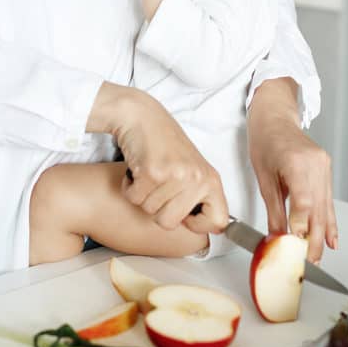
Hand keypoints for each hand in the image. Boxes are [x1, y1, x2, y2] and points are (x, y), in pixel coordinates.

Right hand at [87, 83, 229, 234]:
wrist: (142, 117)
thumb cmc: (165, 144)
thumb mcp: (193, 170)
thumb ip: (198, 197)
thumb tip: (209, 229)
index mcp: (211, 179)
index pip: (218, 222)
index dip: (197, 225)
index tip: (185, 215)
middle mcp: (197, 178)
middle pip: (170, 223)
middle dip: (157, 209)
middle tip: (158, 187)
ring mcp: (175, 175)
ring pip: (150, 211)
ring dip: (142, 196)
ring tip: (149, 173)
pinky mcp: (152, 171)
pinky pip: (134, 198)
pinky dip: (130, 188)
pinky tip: (137, 170)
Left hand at [248, 78, 337, 262]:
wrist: (276, 119)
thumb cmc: (265, 142)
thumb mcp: (263, 176)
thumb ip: (274, 209)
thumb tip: (277, 236)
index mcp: (296, 162)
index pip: (303, 201)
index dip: (301, 225)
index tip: (296, 243)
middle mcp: (315, 165)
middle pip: (318, 209)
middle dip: (314, 238)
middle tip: (309, 261)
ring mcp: (324, 167)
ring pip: (326, 208)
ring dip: (323, 234)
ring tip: (318, 256)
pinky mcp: (327, 171)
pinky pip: (329, 200)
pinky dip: (330, 221)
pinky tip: (332, 239)